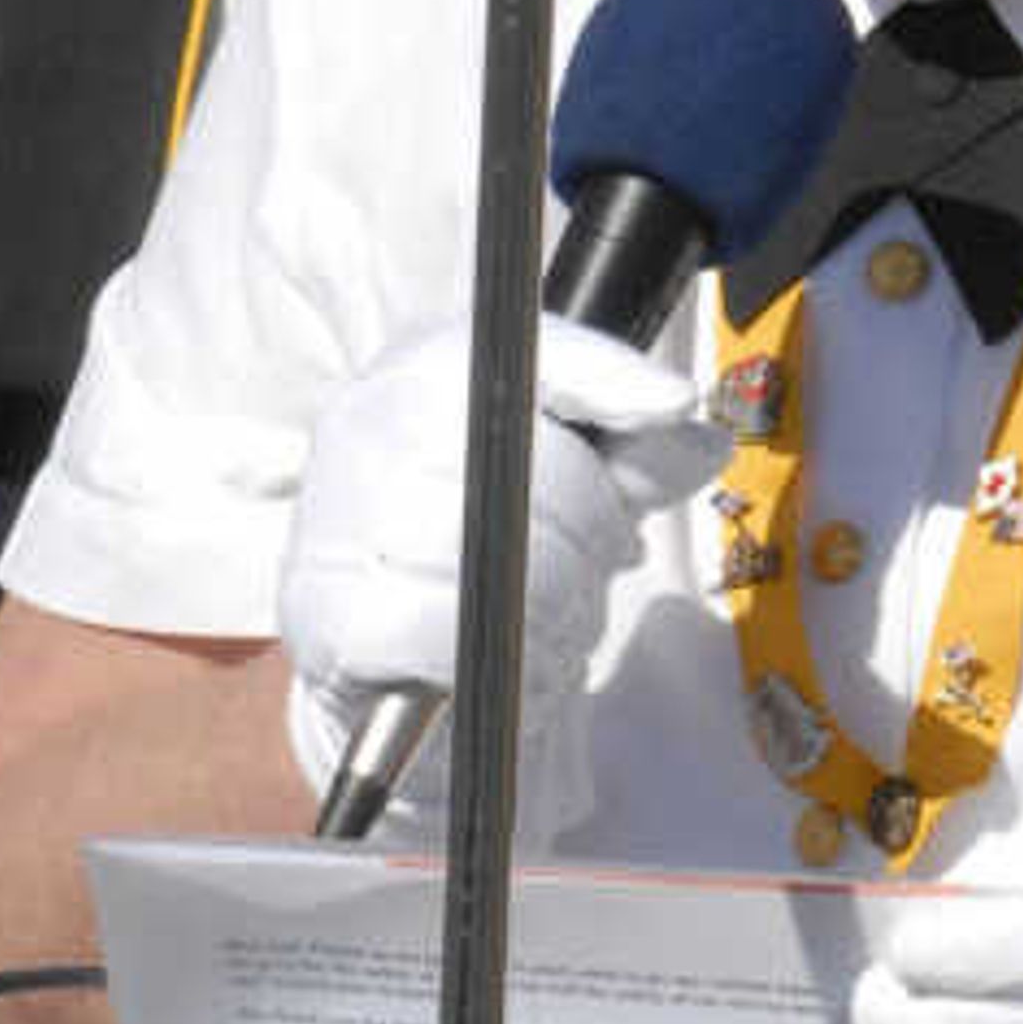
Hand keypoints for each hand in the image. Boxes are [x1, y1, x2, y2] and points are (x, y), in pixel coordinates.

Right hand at [279, 314, 720, 838]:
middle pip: (537, 466)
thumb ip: (634, 458)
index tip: (670, 406)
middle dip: (594, 538)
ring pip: (505, 558)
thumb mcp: (568, 488)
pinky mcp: (330, 616)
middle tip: (593, 573)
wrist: (379, 671)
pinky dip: (505, 661)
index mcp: (419, 371)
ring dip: (559, 614)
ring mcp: (339, 519)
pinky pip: (453, 632)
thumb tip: (692, 435)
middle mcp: (366, 424)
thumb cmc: (478, 558)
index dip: (607, 378)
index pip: (526, 351)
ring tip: (550, 626)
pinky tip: (510, 662)